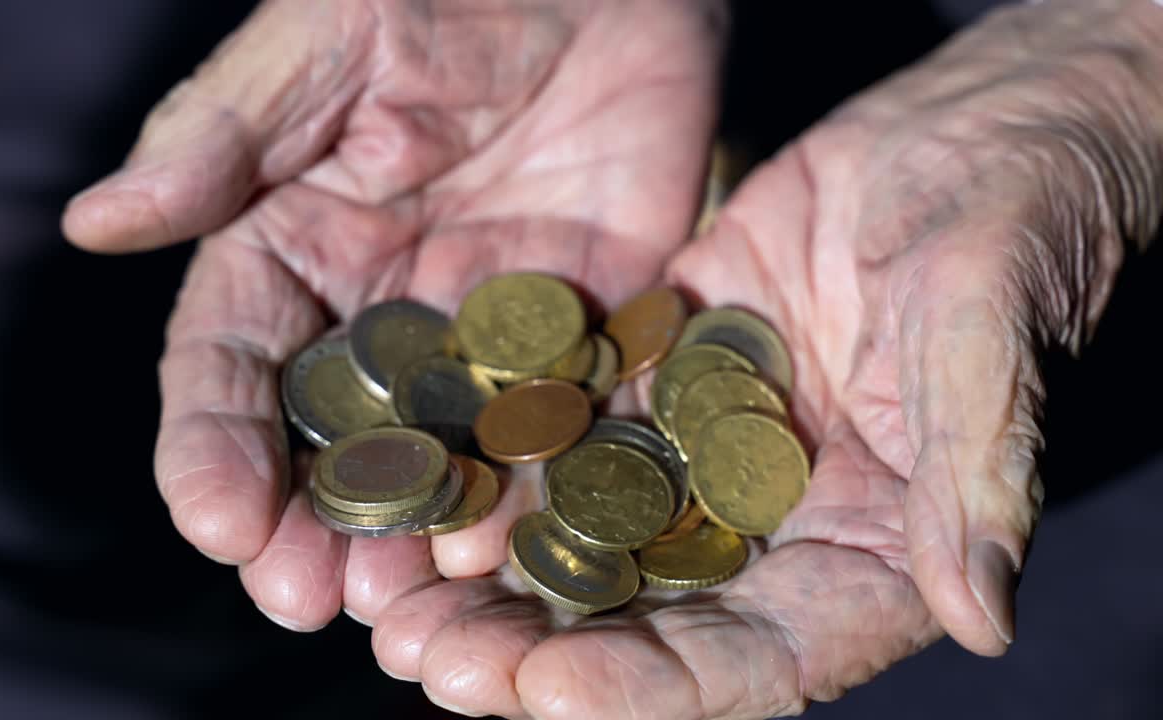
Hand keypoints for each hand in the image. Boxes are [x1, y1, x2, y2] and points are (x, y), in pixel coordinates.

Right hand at [62, 0, 724, 631]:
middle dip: (312, 520)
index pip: (233, 362)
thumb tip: (97, 224)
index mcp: (295, 245)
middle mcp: (381, 307)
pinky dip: (540, 482)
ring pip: (440, 451)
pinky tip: (521, 539)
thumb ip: (224, 136)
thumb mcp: (324, 42)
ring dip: (418, 529)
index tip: (215, 520)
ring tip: (403, 597)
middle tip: (302, 598)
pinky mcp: (582, 333)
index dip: (214, 444)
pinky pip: (558, 421)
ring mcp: (484, 331)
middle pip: (333, 435)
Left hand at [367, 1, 1162, 716]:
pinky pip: (573, 438)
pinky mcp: (664, 387)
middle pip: (650, 624)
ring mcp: (709, 459)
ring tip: (396, 601)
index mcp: (871, 554)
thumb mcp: (989, 341)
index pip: (760, 660)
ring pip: (592, 542)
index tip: (546, 689)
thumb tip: (985, 618)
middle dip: (536, 652)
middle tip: (429, 662)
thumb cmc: (1009, 236)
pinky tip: (428, 478)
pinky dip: (504, 466)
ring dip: (494, 578)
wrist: (962, 141)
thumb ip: (980, 474)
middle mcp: (777, 528)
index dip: (653, 687)